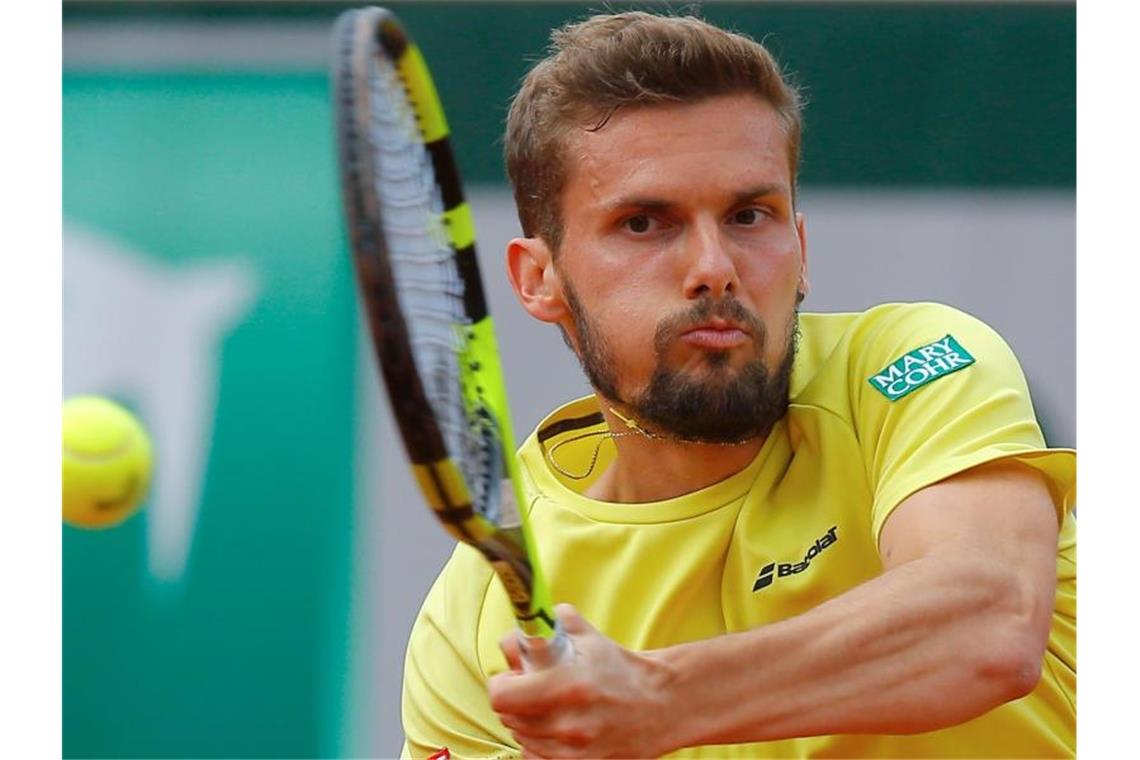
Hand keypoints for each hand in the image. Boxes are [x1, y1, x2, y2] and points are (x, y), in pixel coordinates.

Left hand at [488, 604, 677, 758]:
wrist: (660, 704)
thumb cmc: (621, 669)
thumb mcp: (587, 636)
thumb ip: (548, 625)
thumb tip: (516, 633)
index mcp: (568, 684)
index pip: (502, 695)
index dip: (501, 682)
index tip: (511, 675)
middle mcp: (568, 722)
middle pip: (509, 716)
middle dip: (514, 698)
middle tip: (529, 687)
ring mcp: (574, 750)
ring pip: (522, 737)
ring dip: (526, 721)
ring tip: (547, 705)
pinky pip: (537, 757)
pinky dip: (539, 743)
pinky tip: (554, 728)